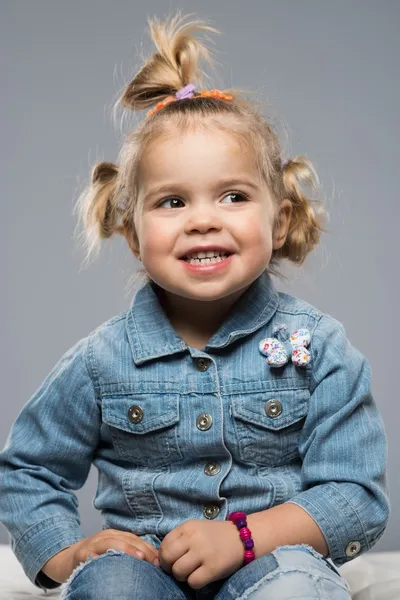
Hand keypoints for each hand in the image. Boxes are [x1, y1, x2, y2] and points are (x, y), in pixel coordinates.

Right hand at [42, 529, 158, 582]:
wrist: (65, 558)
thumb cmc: (94, 558)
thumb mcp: (111, 552)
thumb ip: (127, 553)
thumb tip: (151, 562)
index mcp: (115, 535)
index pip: (135, 539)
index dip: (148, 548)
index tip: (159, 560)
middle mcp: (105, 536)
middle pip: (126, 538)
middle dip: (141, 549)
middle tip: (153, 561)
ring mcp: (93, 543)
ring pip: (111, 542)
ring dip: (126, 549)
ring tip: (139, 558)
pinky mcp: (81, 554)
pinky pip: (91, 554)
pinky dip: (99, 556)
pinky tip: (108, 561)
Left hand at [158, 520, 243, 588]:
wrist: (243, 538)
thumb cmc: (215, 536)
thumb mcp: (196, 530)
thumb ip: (179, 540)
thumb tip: (161, 559)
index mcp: (187, 527)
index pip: (164, 545)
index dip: (164, 557)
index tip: (172, 560)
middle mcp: (193, 538)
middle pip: (167, 558)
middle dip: (169, 567)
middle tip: (179, 569)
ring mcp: (203, 552)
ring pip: (178, 572)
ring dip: (182, 576)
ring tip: (192, 572)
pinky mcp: (213, 568)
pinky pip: (193, 582)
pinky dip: (195, 582)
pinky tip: (202, 576)